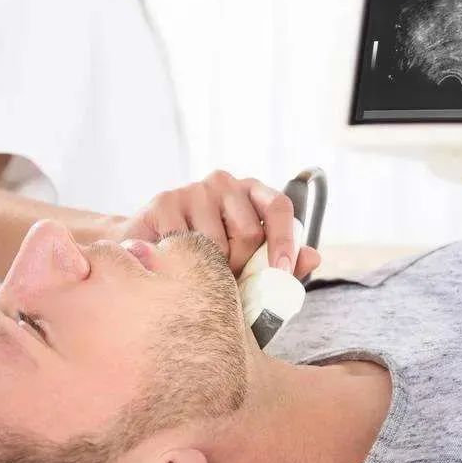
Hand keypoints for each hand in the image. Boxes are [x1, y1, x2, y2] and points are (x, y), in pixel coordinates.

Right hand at [117, 171, 320, 278]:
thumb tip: (314, 256)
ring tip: (196, 271)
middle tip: (225, 279)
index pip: (278, 207)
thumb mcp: (246, 265)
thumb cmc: (205, 261)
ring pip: (217, 243)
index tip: (281, 272)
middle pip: (249, 232)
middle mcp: (223, 182)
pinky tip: (174, 263)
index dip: (284, 240)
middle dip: (241, 267)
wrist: (146, 254)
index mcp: (250, 193)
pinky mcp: (164, 202)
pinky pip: (186, 244)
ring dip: (209, 269)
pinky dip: (183, 264)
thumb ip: (281, 264)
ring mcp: (192, 189)